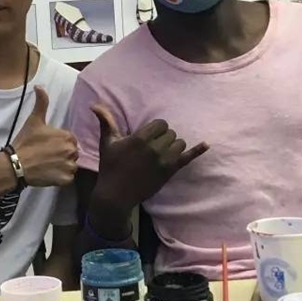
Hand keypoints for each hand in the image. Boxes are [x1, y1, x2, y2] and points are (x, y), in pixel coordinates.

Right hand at [11, 87, 77, 187]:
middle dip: (62, 153)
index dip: (59, 142)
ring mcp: (69, 166)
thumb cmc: (26, 141)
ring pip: (71, 165)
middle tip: (46, 155)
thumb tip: (39, 86)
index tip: (47, 145)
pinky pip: (68, 178)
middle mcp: (72, 151)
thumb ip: (41, 102)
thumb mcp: (34, 120)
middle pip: (72, 152)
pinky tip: (49, 173)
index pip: (70, 139)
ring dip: (63, 165)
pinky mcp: (65, 180)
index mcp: (68, 137)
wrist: (16, 164)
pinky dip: (61, 177)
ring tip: (48, 165)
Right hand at [92, 104, 208, 211]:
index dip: (155, 128)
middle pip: (171, 133)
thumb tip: (94, 105)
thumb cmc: (110, 167)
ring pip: (179, 143)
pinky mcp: (169, 172)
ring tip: (162, 152)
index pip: (160, 124)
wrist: (116, 195)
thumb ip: (106, 122)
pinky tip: (207, 144)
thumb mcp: (107, 143)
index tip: (148, 136)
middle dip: (163, 137)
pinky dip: (198, 150)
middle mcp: (154, 148)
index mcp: (140, 138)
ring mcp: (164, 161)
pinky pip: (187, 158)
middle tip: (153, 146)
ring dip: (173, 145)